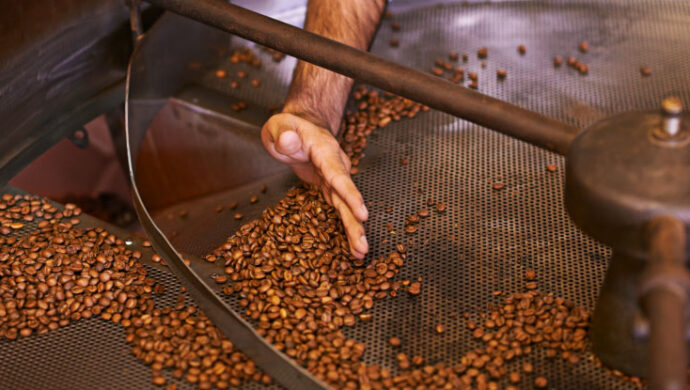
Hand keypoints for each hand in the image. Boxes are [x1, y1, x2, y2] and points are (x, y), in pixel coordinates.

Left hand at [261, 112, 368, 257]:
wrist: (302, 127)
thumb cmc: (289, 128)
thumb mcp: (279, 126)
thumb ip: (282, 134)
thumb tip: (288, 142)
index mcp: (325, 152)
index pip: (338, 175)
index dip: (350, 195)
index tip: (362, 213)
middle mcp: (336, 167)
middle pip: (347, 197)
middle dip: (356, 222)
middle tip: (363, 245)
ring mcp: (334, 179)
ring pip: (346, 207)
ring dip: (354, 229)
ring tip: (361, 252)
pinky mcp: (330, 189)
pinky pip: (340, 209)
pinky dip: (346, 227)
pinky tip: (351, 246)